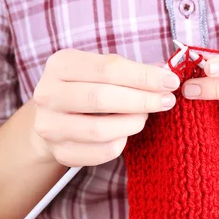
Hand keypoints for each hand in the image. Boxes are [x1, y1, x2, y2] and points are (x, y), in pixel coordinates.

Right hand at [32, 49, 179, 166]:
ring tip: (145, 116)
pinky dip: (122, 142)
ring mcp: (51, 126)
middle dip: (141, 100)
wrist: (54, 119)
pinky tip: (126, 133)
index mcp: (59, 65)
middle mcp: (48, 94)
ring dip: (133, 123)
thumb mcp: (100, 71)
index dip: (143, 76)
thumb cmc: (85, 89)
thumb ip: (128, 71)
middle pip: (101, 98)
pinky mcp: (62, 152)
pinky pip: (102, 151)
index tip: (170, 82)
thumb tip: (166, 73)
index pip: (107, 68)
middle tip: (166, 101)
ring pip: (100, 130)